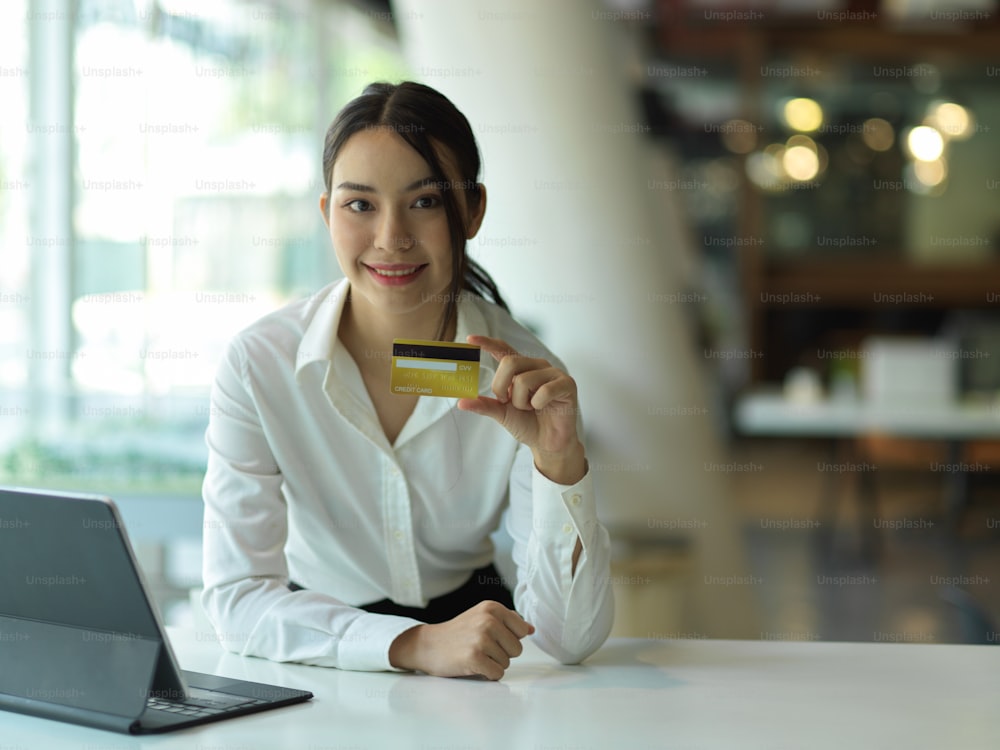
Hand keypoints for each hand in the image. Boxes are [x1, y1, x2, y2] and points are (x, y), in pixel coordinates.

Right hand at [388, 600, 534, 680]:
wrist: (428, 645)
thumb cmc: (458, 633)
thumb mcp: (482, 617)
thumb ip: (507, 621)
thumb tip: (531, 629)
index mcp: (493, 607)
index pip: (522, 631)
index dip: (508, 639)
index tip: (490, 637)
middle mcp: (489, 620)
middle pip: (517, 649)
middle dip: (502, 653)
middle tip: (480, 648)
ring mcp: (481, 638)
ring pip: (507, 663)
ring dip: (492, 664)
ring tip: (474, 655)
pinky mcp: (475, 657)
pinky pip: (497, 674)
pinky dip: (488, 674)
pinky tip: (473, 666)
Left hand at [458, 335, 586, 484]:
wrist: (548, 443)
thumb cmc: (528, 424)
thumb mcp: (501, 413)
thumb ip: (484, 405)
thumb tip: (461, 402)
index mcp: (521, 369)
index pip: (504, 350)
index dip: (487, 342)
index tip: (470, 339)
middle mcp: (536, 366)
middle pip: (509, 363)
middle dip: (501, 387)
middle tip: (507, 402)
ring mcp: (553, 373)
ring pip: (524, 380)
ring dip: (522, 402)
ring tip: (531, 408)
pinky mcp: (567, 383)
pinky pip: (544, 390)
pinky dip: (538, 404)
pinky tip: (544, 408)